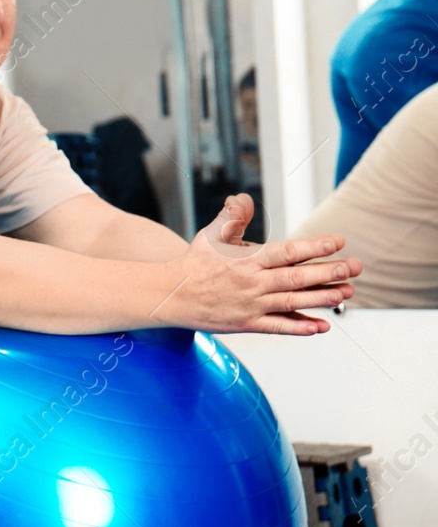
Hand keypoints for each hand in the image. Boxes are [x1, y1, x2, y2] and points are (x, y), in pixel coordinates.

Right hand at [158, 194, 360, 334]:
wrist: (171, 295)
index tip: (337, 241)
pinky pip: (279, 327)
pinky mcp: (247, 323)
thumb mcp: (210, 234)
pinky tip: (322, 326)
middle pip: (298, 277)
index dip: (315, 246)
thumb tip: (243, 199)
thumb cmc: (194, 263)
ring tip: (346, 292)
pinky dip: (301, 328)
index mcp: (247, 259)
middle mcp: (253, 282)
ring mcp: (252, 305)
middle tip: (356, 267)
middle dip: (330, 272)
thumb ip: (231, 216)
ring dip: (323, 298)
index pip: (287, 251)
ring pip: (294, 302)